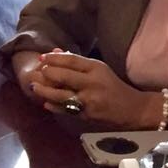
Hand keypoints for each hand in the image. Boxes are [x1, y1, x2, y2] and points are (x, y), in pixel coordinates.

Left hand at [31, 50, 159, 128]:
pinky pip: (67, 110)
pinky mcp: (88, 115)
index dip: (54, 58)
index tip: (42, 58)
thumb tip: (55, 52)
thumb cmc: (113, 86)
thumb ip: (77, 62)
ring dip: (45, 91)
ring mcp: (90, 100)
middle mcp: (92, 83)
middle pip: (64, 76)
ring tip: (34, 87)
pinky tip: (46, 103)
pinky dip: (54, 106)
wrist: (133, 109)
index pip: (71, 60)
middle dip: (47, 73)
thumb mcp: (99, 70)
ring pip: (62, 95)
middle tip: (37, 72)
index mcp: (96, 68)